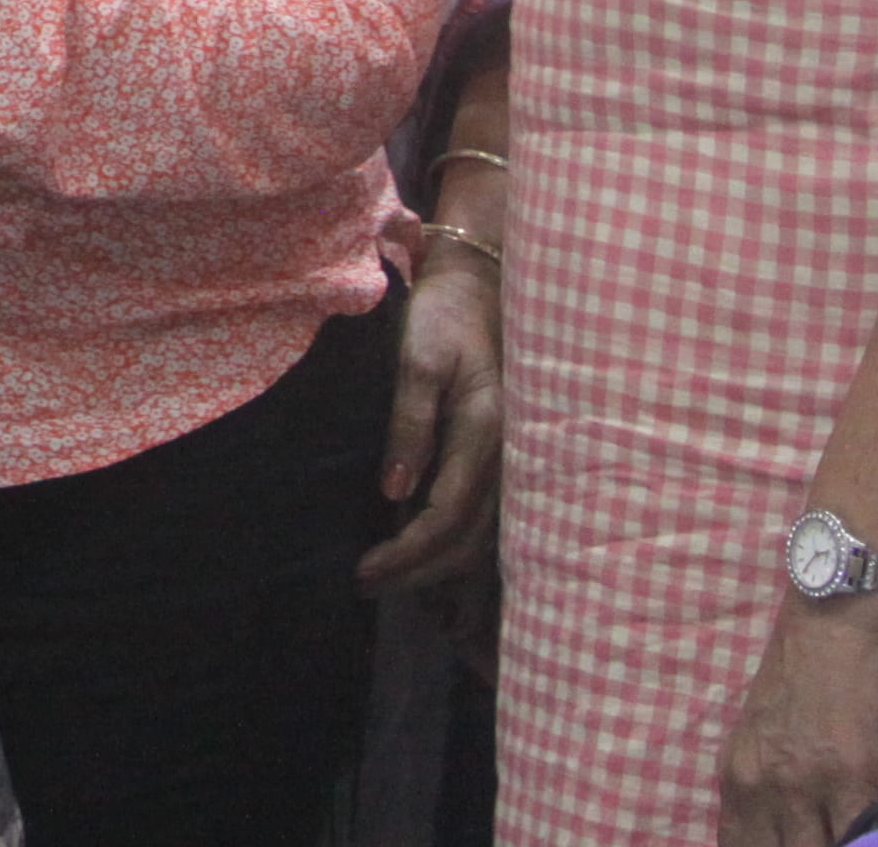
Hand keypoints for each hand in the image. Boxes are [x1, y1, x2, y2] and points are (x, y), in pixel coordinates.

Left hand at [357, 235, 503, 591]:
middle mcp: (507, 459)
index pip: (446, 515)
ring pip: (480, 538)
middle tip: (366, 585)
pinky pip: (484, 520)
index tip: (367, 569)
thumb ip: (410, 424)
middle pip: (467, 540)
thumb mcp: (418, 360)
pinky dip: (453, 547)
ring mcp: (511, 463)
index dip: (408, 551)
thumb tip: (394, 493)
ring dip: (436, 567)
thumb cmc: (443, 320)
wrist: (479, 292)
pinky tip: (423, 557)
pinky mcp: (503, 461)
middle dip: (417, 571)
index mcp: (486, 434)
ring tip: (388, 581)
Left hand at [715, 595, 877, 846]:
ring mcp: (806, 784)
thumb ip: (768, 780)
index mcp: (736, 772)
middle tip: (822, 838)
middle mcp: (760, 785)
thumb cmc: (805, 661)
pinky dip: (873, 841)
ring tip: (856, 839)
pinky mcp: (855, 776)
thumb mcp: (765, 728)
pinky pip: (862, 836)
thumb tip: (784, 826)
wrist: (839, 607)